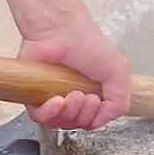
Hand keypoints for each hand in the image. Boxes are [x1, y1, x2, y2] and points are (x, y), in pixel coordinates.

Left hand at [19, 5, 131, 132]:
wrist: (61, 30)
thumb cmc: (86, 44)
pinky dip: (49, 114)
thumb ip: (120, 100)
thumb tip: (105, 119)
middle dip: (84, 115)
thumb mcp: (118, 71)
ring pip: (58, 124)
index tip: (98, 102)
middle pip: (76, 124)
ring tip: (73, 94)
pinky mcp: (34, 95)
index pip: (92, 121)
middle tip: (85, 97)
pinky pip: (39, 117)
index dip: (96, 119)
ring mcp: (52, 97)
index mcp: (91, 93)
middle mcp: (71, 97)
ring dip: (68, 114)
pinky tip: (57, 100)